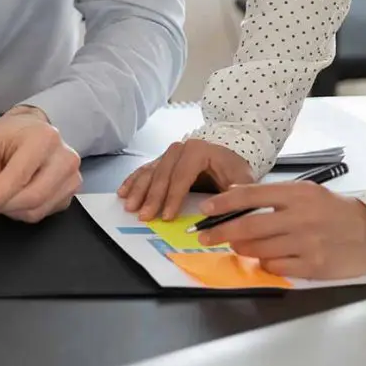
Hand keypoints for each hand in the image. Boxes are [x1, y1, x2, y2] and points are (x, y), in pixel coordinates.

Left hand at [0, 107, 80, 221]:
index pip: (19, 175)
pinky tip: (14, 196)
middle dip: (2, 206)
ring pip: (36, 210)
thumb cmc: (13, 135)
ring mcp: (71, 178)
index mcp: (44, 139)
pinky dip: (21, 211)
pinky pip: (41, 213)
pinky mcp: (69, 194)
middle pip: (32, 197)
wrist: (34, 132)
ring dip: (10, 209)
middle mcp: (64, 159)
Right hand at [118, 139, 253, 220]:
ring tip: (129, 207)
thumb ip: (235, 192)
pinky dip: (132, 182)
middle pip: (162, 175)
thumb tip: (219, 205)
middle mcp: (180, 148)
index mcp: (199, 150)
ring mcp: (168, 154)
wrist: (228, 156)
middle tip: (144, 216)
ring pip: (149, 172)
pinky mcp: (160, 160)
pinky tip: (123, 192)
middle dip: (152, 197)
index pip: (182, 176)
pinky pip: (143, 170)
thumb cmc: (234, 170)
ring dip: (138, 191)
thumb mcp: (242, 179)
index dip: (173, 197)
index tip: (166, 216)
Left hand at [196, 182, 365, 278]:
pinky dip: (263, 263)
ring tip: (238, 245)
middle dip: (220, 232)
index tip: (204, 209)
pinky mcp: (311, 265)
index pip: (251, 195)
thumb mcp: (306, 193)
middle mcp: (301, 218)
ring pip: (257, 249)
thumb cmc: (332, 211)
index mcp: (298, 195)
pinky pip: (273, 266)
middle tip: (204, 236)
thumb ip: (271, 194)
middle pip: (248, 226)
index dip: (223, 203)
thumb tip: (232, 193)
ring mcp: (307, 243)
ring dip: (241, 248)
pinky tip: (267, 257)